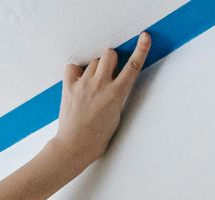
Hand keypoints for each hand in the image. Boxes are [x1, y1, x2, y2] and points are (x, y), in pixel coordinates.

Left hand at [43, 32, 151, 176]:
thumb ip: (117, 94)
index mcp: (115, 94)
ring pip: (93, 61)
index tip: (145, 38)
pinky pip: (72, 67)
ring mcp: (83, 84)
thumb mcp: (116, 115)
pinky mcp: (69, 87)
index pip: (132, 67)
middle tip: (108, 74)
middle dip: (111, 60)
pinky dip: (76, 71)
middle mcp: (100, 85)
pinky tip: (78, 81)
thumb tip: (114, 81)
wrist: (74, 146)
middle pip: (109, 54)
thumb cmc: (97, 137)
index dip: (141, 50)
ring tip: (91, 85)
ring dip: (95, 68)